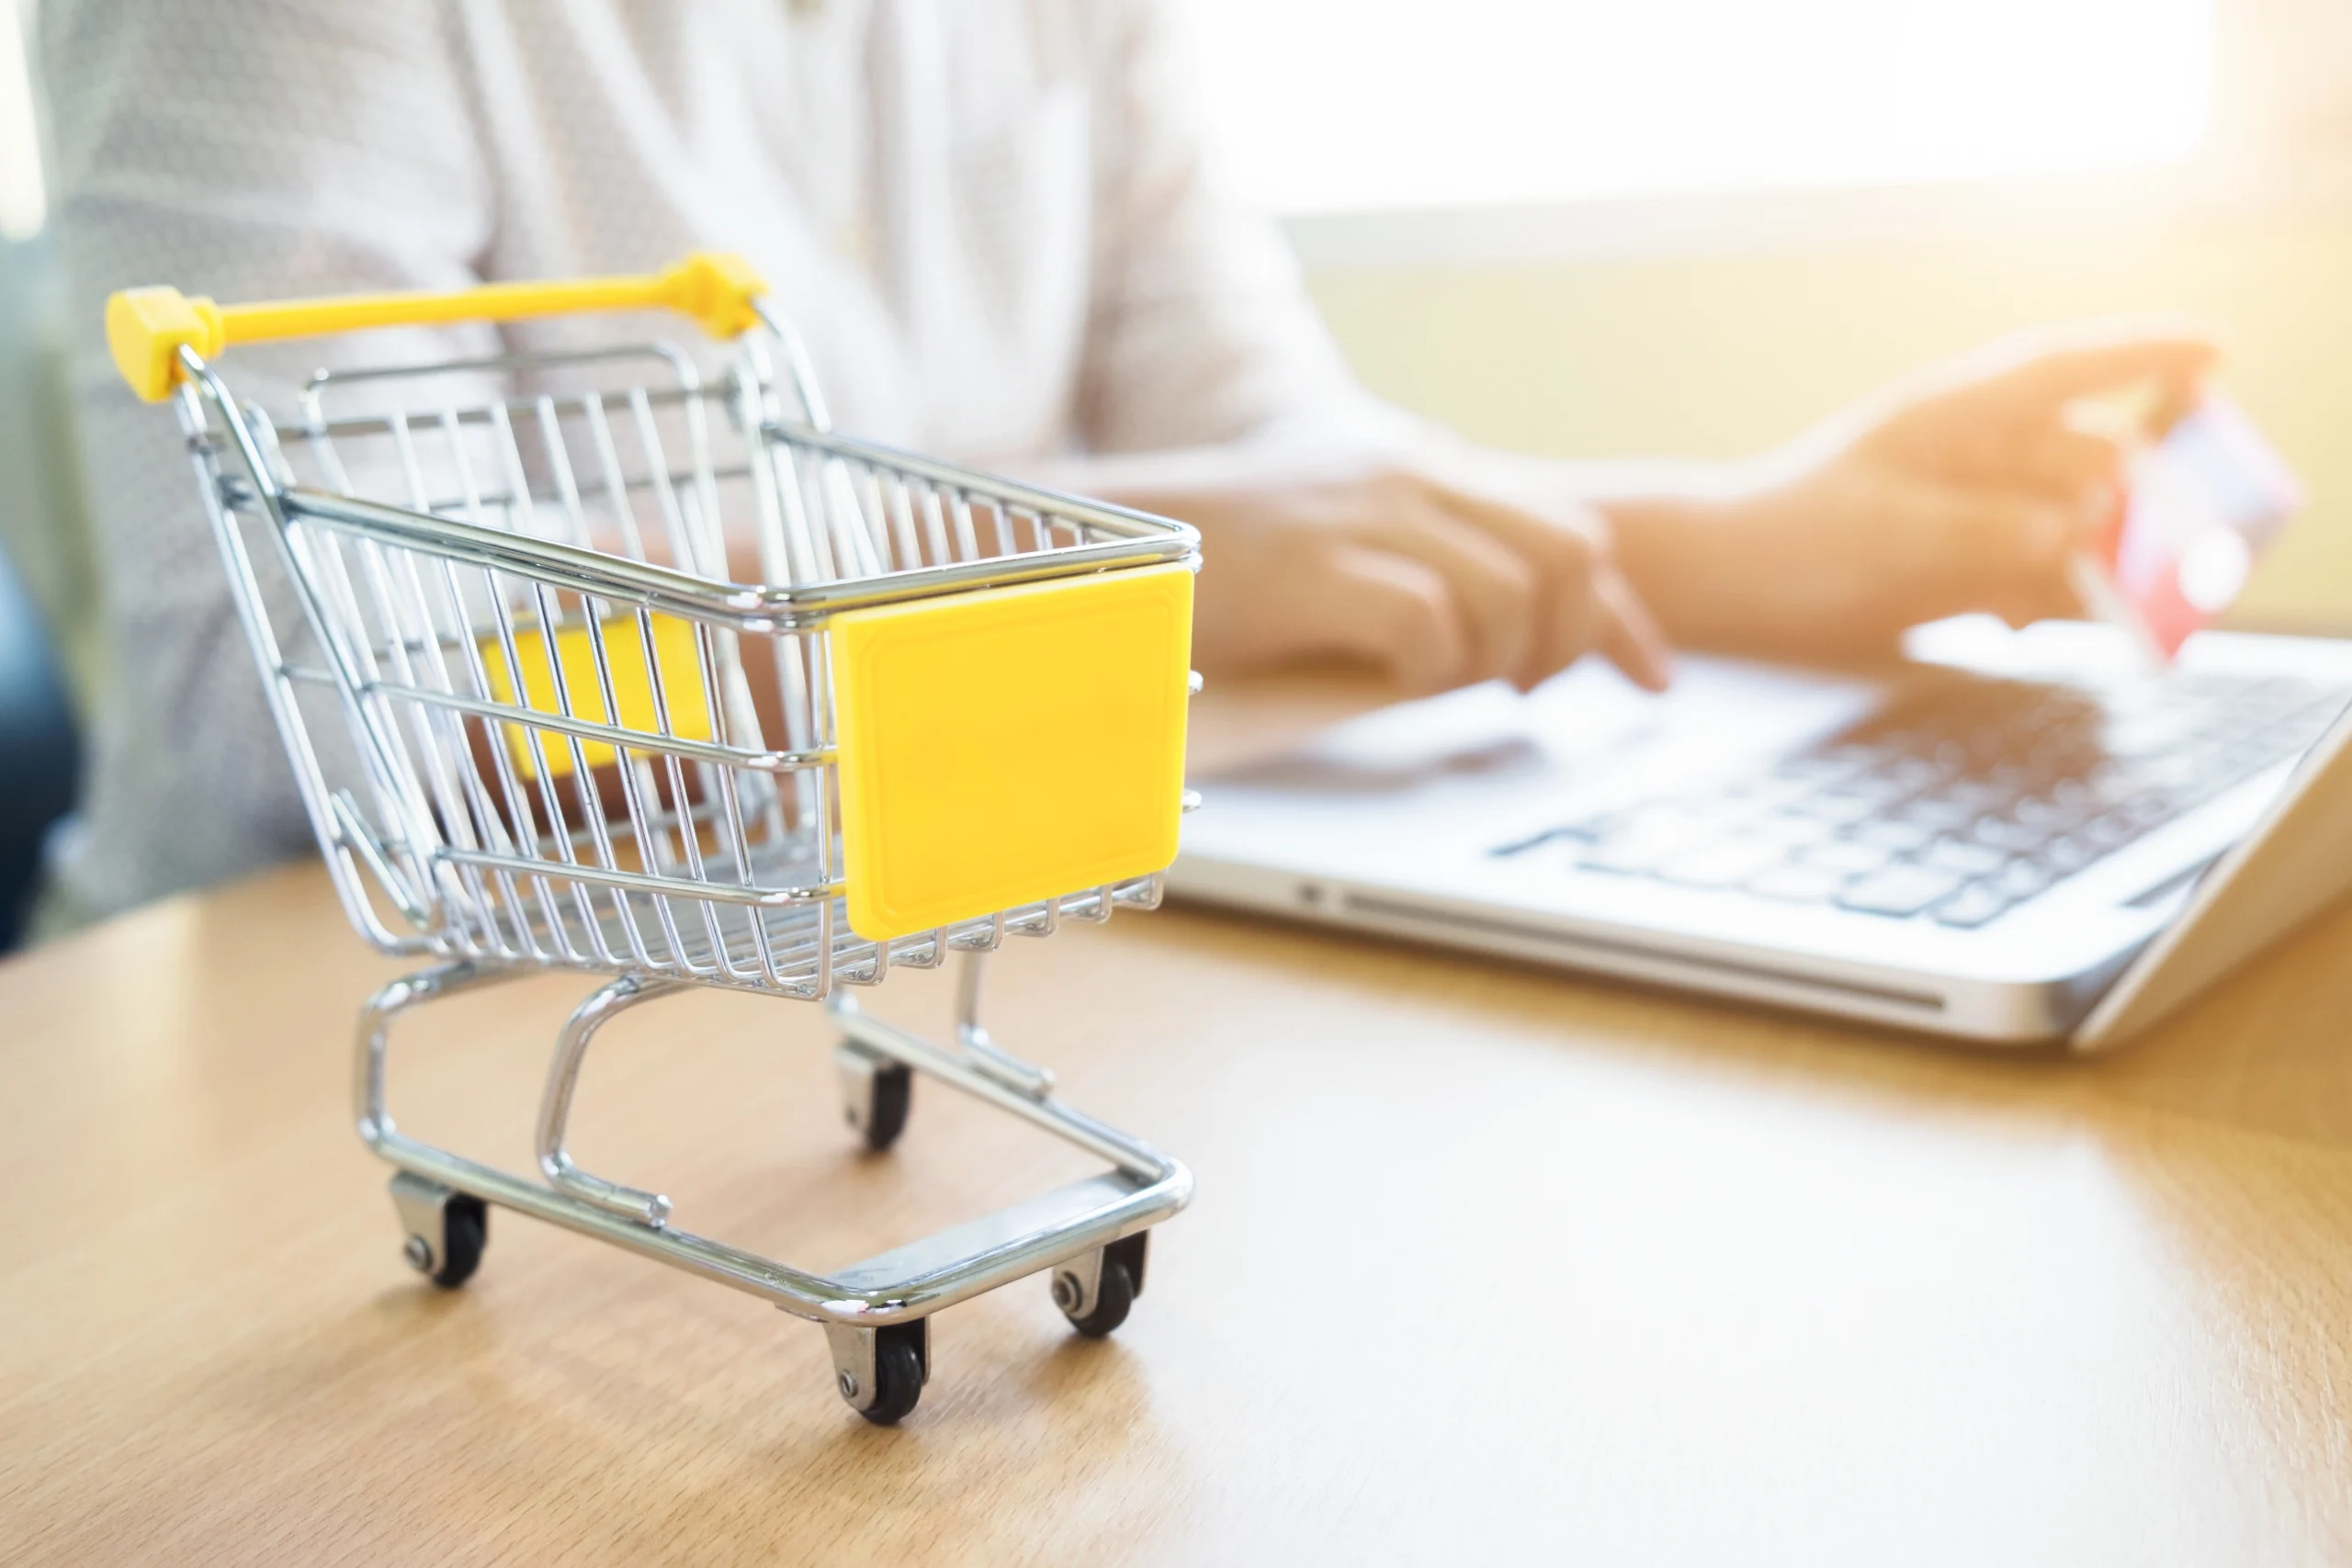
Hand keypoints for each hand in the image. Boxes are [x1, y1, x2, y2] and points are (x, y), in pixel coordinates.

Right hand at [1095, 447, 1672, 695]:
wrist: (1106, 539)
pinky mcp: (1317, 563)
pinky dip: (1427, 670)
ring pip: (1511, 594)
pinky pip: (1428, 624)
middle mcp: (1408, 475)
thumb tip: (1500, 644)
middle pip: (1569, 555)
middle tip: (1522, 694)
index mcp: (1420, 469)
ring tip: (1437, 685)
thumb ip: (1418, 570)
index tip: (1651, 680)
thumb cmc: (1217, 565)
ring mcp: (1364, 514)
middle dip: (1571, 642)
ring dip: (1495, 662)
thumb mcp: (1339, 549)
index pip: (1570, 531)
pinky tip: (1383, 679)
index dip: (1620, 617)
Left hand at [1613, 323, 2219, 655]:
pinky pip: (2031, 573)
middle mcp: (1974, 451)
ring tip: (2064, 596)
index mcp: (1957, 414)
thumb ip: (1989, 533)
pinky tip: (2018, 621)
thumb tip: (2073, 538)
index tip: (2216, 353)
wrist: (1729, 583)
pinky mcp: (1959, 558)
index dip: (2145, 356)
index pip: (2065, 368)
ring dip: (2082, 561)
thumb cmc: (1796, 538)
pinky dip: (2038, 598)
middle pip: (2087, 458)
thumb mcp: (1895, 534)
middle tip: (2140, 541)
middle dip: (2120, 499)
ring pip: (2068, 521)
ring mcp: (1970, 504)